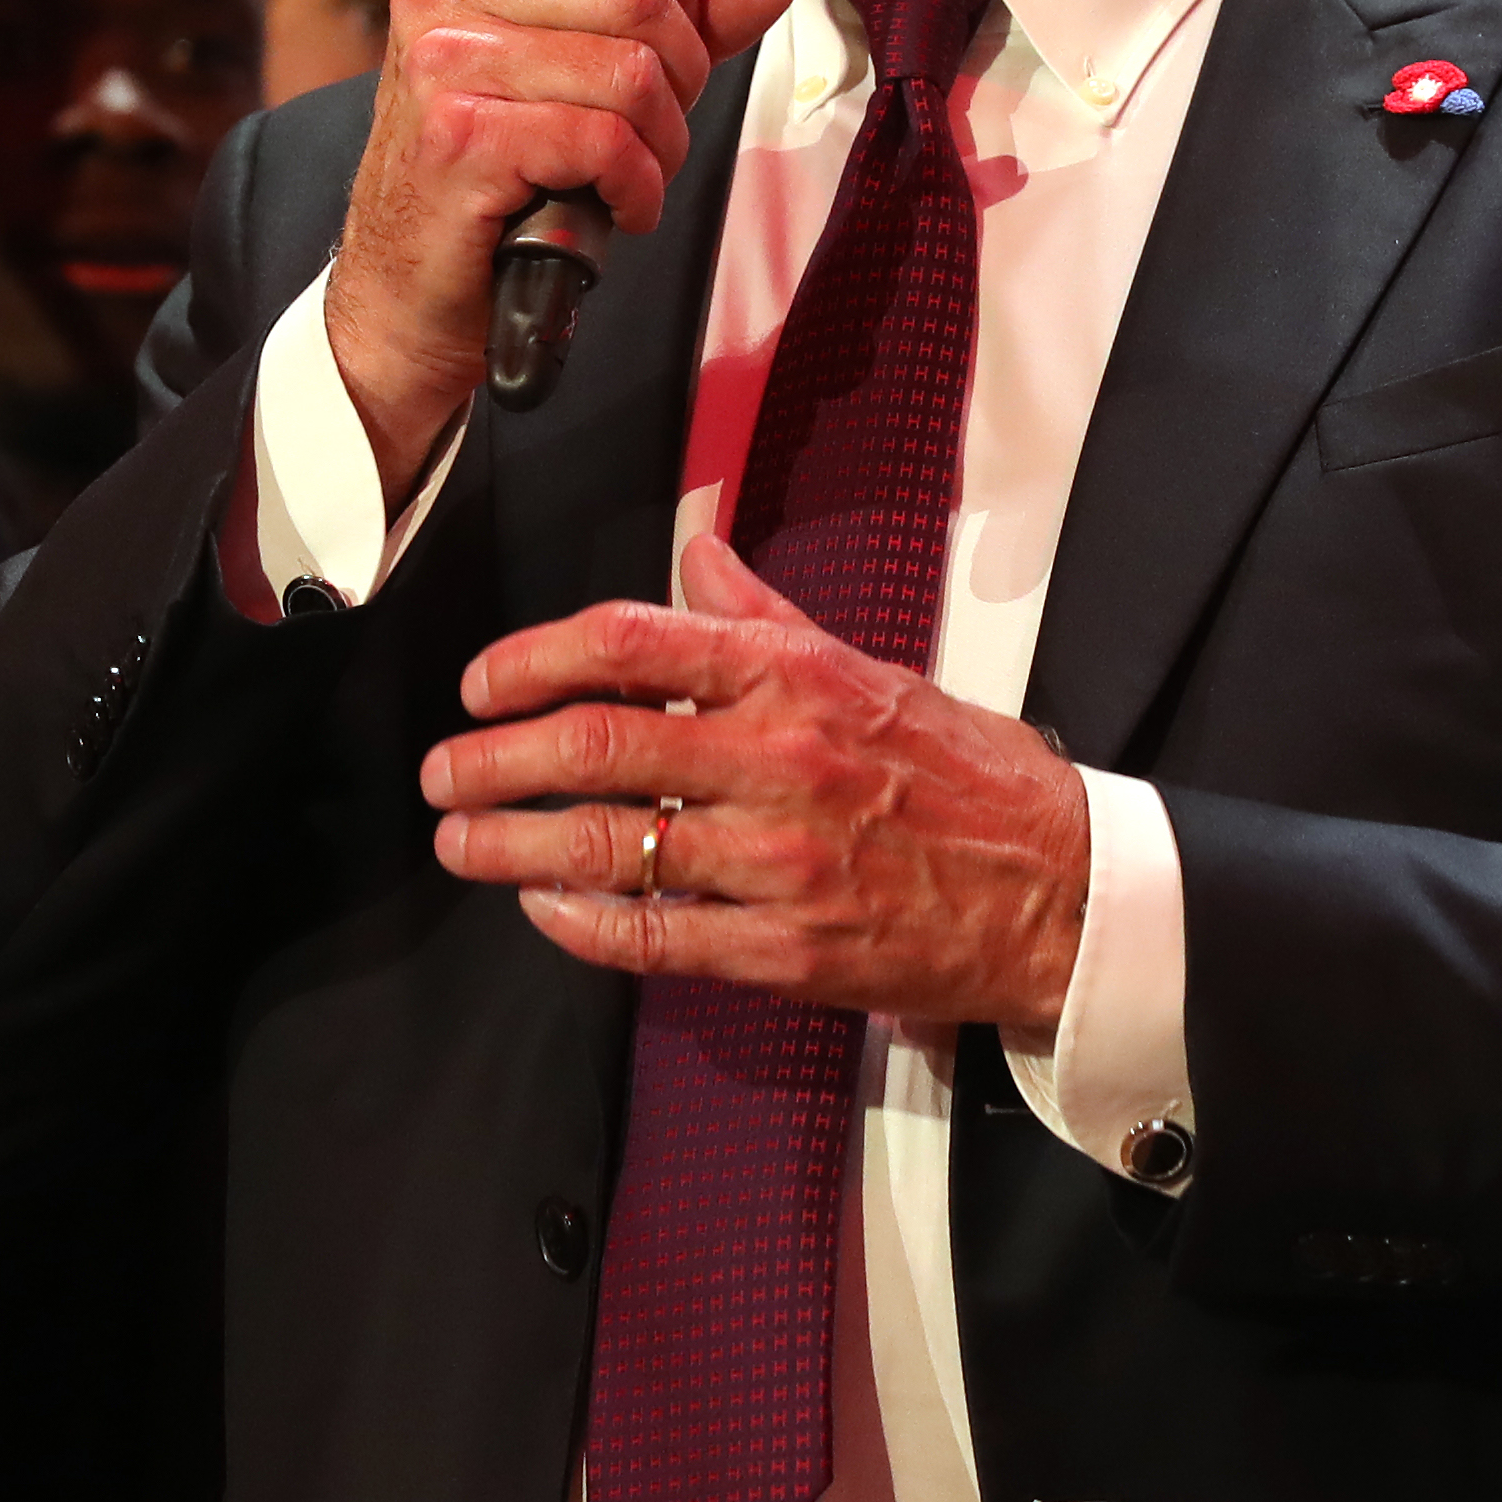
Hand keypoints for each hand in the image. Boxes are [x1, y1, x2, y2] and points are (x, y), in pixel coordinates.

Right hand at [322, 0, 795, 498]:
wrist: (408, 290)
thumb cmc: (503, 175)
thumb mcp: (591, 74)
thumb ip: (683, 18)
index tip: (667, 38)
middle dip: (680, 79)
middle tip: (649, 132)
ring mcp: (443, 58)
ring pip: (633, 74)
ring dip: (661, 146)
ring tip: (627, 176)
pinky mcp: (459, 136)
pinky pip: (608, 142)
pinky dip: (636, 189)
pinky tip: (610, 209)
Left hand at [421, 532, 1091, 1029]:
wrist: (1058, 888)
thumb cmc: (963, 776)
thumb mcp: (870, 669)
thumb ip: (765, 618)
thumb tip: (696, 552)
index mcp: (797, 675)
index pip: (634, 640)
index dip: (534, 659)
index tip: (482, 685)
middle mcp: (783, 756)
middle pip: (598, 743)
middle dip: (496, 760)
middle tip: (443, 773)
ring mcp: (784, 858)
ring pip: (612, 844)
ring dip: (513, 844)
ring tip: (462, 843)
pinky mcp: (789, 948)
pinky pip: (656, 935)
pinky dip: (582, 923)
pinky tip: (544, 908)